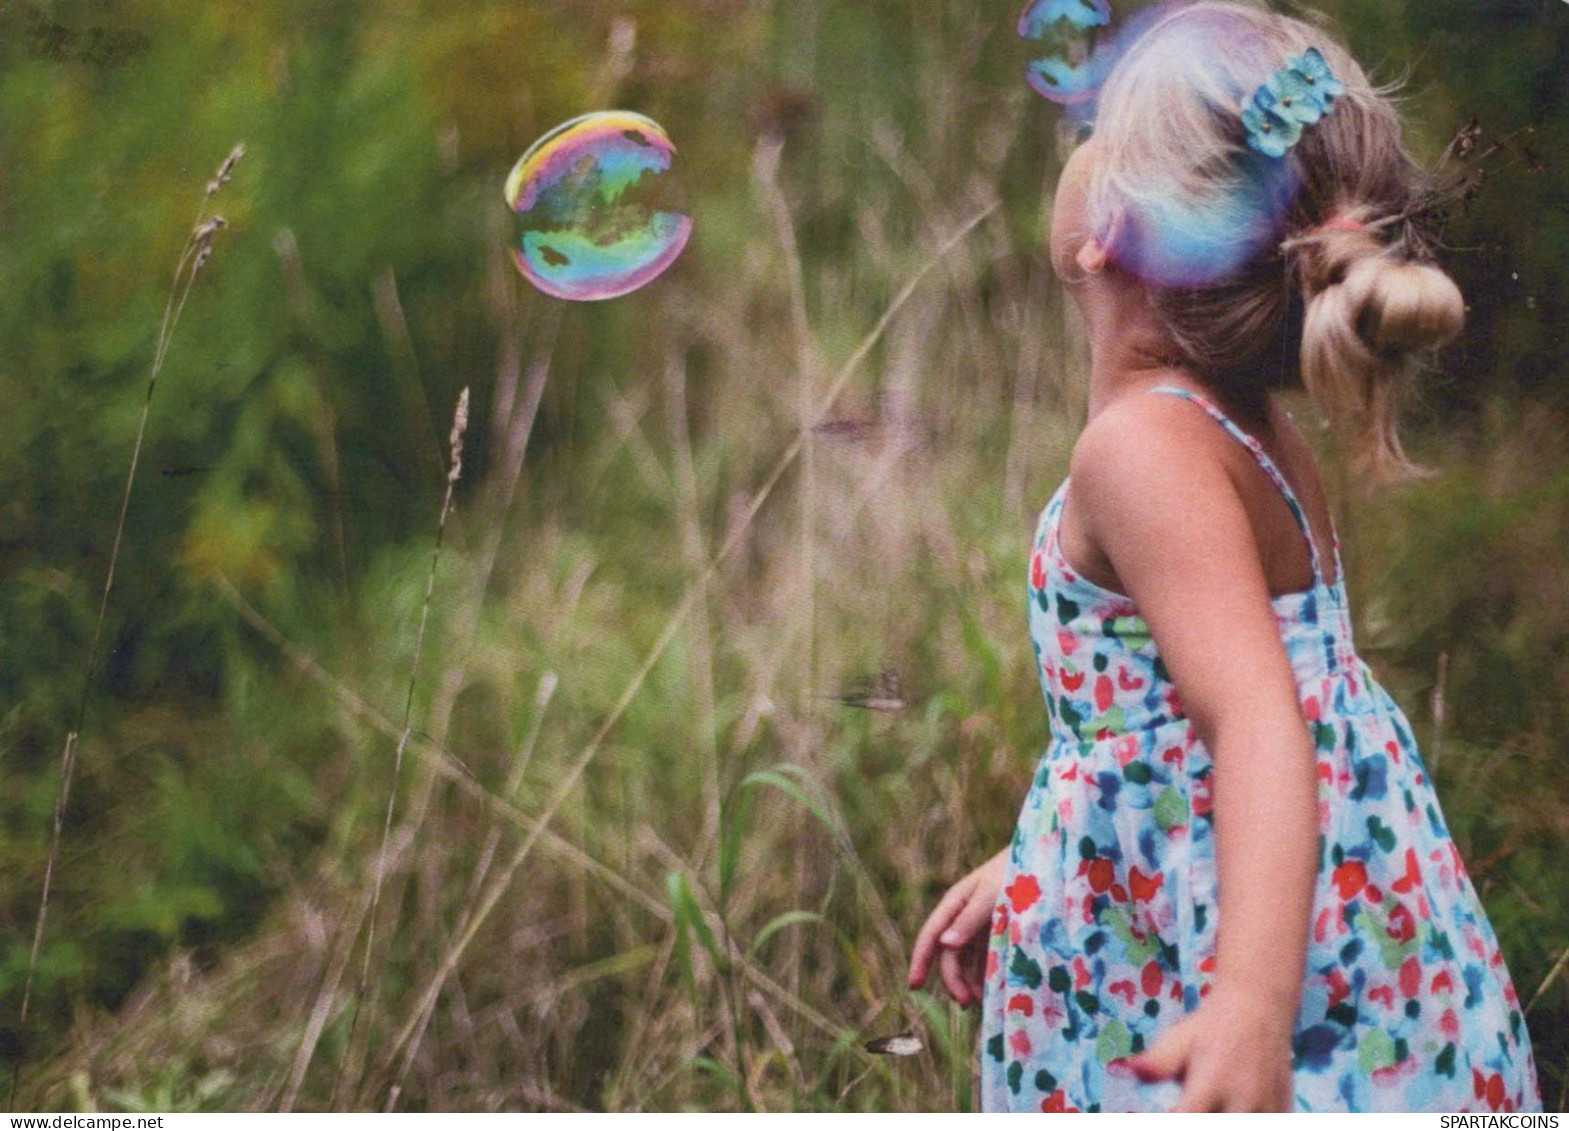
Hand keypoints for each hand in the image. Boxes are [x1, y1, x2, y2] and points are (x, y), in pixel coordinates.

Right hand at [907, 849, 1008, 1007]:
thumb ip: (970, 919)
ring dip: (968, 982)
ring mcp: (979, 927)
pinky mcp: (996, 935)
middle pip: (949, 954)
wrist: (1043, 860)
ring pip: (966, 961)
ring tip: (981, 1002)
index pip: (931, 936)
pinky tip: (991, 991)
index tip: (914, 987)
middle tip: (966, 1002)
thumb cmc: (1015, 871)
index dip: (920, 961)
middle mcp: (963, 917)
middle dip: (953, 980)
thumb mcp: (991, 894)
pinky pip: (984, 960)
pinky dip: (984, 977)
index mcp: (955, 903)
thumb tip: (945, 945)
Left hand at [1122, 984, 1295, 1111]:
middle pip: (1219, 1126)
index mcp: (1211, 1082)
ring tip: (1211, 1106)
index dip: (1174, 1121)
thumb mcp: (1180, 1039)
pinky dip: (1251, 1118)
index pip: (1188, 1119)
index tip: (1169, 1113)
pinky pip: (1268, 1123)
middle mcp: (1242, 1099)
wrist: (1259, 1007)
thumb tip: (1129, 1071)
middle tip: (1192, 1108)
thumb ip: (1157, 1062)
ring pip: (1246, 1125)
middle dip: (1202, 1121)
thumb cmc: (1212, 1025)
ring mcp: (1267, 1106)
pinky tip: (1232, 1108)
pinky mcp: (1283, 1108)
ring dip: (1226, 1119)